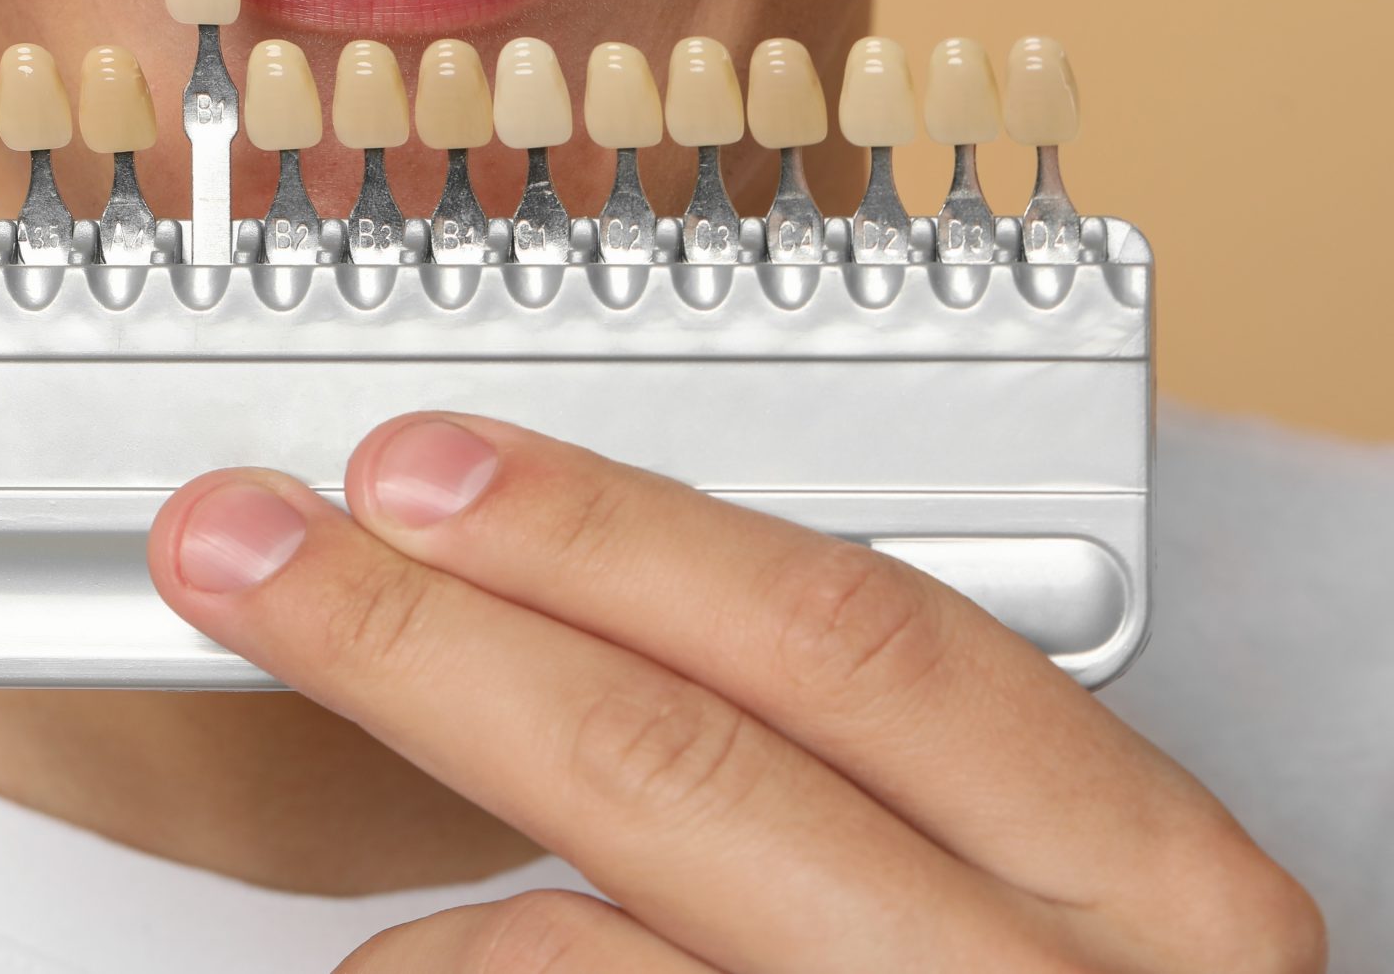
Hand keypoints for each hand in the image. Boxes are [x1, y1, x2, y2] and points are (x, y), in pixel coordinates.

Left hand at [147, 414, 1324, 971]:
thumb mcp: (1042, 891)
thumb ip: (867, 756)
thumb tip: (580, 596)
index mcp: (1143, 873)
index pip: (848, 640)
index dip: (610, 533)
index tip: (425, 469)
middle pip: (678, 763)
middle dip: (423, 637)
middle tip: (249, 554)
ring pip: (580, 942)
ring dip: (417, 892)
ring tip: (355, 891)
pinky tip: (423, 970)